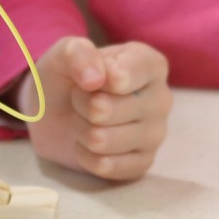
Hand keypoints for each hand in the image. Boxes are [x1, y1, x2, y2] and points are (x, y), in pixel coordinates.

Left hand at [16, 37, 170, 180]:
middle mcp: (161, 98)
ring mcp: (156, 133)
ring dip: (81, 130)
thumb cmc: (68, 77)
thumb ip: (78, 53)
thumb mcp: (64, 53)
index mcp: (150, 64)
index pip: (122, 77)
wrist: (57, 112)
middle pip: (104, 111)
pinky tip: (89, 143)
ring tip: (86, 119)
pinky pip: (105, 166)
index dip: (92, 81)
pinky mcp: (144, 162)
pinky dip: (85, 156)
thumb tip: (95, 79)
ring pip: (101, 140)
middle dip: (81, 106)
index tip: (88, 79)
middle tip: (82, 99)